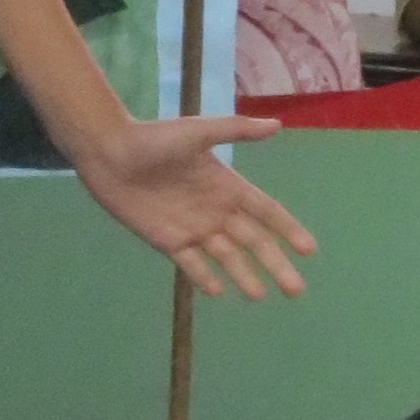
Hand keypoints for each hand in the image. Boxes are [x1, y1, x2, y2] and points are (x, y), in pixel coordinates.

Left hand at [70, 115, 313, 298]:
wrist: (110, 152)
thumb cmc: (154, 138)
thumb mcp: (198, 132)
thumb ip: (236, 130)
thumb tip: (277, 125)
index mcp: (228, 186)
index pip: (266, 212)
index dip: (288, 230)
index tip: (309, 250)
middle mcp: (216, 211)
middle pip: (253, 242)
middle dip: (275, 264)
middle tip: (295, 290)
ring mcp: (193, 227)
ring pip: (226, 257)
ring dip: (243, 275)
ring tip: (259, 295)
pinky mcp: (167, 240)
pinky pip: (190, 263)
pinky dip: (203, 277)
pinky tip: (217, 292)